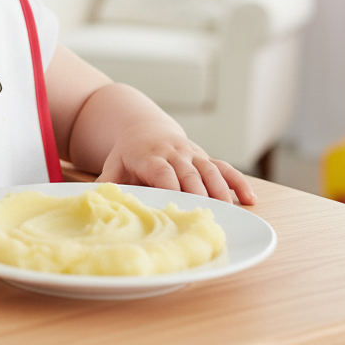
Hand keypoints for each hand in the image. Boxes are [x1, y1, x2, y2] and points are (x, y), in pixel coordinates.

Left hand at [96, 123, 256, 204]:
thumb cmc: (127, 156)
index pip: (161, 170)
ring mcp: (191, 153)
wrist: (142, 128)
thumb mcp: (113, 167)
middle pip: (189, 172)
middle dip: (199, 193)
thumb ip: (107, 186)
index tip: (179, 206)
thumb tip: (93, 205)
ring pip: (209, 170)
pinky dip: (238, 182)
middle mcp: (172, 152)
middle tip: (210, 217)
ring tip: (230, 211)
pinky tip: (250, 199)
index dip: (171, 186)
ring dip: (221, 190)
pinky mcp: (204, 157)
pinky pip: (224, 167)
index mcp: (148, 156)